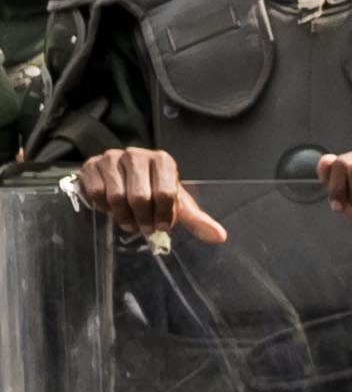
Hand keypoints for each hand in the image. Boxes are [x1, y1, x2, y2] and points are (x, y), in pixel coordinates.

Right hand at [70, 147, 222, 246]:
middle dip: (143, 219)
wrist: (120, 176)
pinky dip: (104, 207)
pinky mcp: (91, 164)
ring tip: (129, 222)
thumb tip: (220, 237)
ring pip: (116, 197)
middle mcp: (137, 154)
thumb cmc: (153, 190)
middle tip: (144, 228)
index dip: (164, 215)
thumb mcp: (175, 203)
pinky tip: (111, 208)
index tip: (163, 227)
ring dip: (123, 216)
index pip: (165, 193)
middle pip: (140, 197)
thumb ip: (196, 219)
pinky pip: (96, 193)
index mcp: (163, 160)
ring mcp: (112, 157)